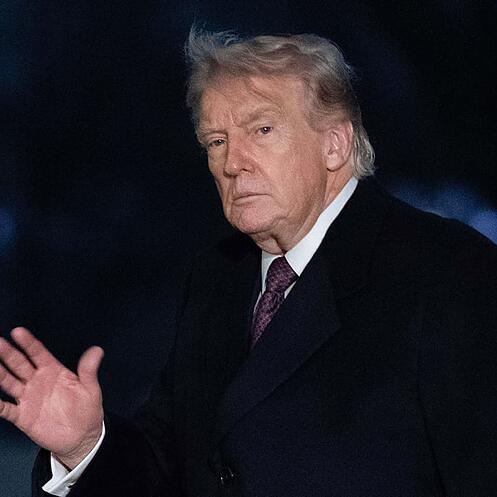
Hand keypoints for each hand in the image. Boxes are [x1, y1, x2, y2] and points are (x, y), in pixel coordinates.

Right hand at [0, 327, 104, 468]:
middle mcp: (38, 381)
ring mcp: (28, 398)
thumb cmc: (87, 409)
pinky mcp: (23, 416)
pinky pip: (5, 409)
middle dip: (7, 353)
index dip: (28, 343)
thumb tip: (97, 350)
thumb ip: (89, 370)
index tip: (18, 332)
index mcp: (53, 371)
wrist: (82, 437)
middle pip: (19, 364)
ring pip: (8, 382)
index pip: (38, 353)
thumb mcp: (90, 388)